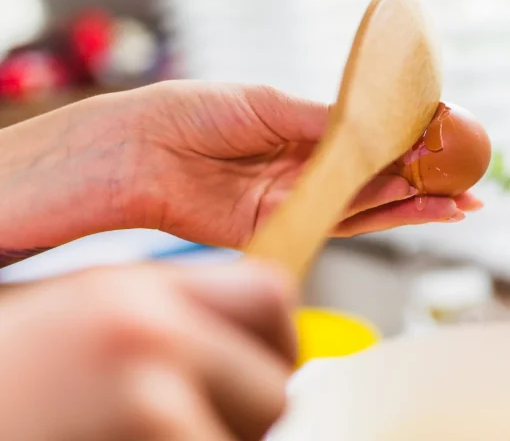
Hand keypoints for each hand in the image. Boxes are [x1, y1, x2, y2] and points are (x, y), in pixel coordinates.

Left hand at [0, 80, 481, 259]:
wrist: (142, 149)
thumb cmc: (196, 112)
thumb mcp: (268, 104)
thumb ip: (323, 122)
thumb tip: (375, 125)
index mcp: (305, 132)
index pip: (370, 141)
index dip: (411, 142)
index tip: (449, 138)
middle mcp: (308, 169)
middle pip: (378, 178)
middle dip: (426, 180)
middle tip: (470, 181)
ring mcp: (299, 199)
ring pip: (369, 205)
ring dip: (416, 203)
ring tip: (460, 200)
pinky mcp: (285, 226)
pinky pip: (341, 224)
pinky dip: (382, 218)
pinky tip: (418, 209)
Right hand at [0, 260, 295, 439]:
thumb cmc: (5, 374)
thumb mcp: (76, 319)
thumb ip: (165, 320)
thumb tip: (255, 346)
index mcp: (135, 291)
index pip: (271, 296)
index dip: (275, 340)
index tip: (260, 369)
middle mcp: (148, 335)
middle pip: (274, 385)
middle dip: (247, 416)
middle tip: (191, 422)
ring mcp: (144, 404)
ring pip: (252, 440)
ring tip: (142, 435)